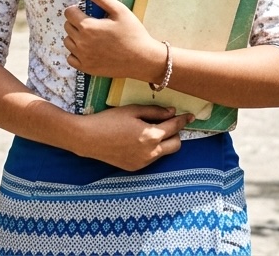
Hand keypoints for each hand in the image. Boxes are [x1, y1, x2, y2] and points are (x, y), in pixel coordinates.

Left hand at [63, 0, 163, 80]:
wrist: (142, 59)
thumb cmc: (133, 33)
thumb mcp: (119, 10)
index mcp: (88, 26)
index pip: (68, 13)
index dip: (76, 10)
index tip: (87, 12)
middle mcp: (81, 42)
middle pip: (67, 26)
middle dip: (76, 22)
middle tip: (92, 23)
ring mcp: (82, 57)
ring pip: (67, 42)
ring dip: (75, 37)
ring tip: (91, 36)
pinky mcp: (85, 68)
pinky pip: (70, 58)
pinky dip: (76, 53)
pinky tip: (88, 49)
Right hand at [78, 104, 194, 171]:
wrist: (88, 138)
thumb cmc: (109, 120)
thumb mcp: (133, 110)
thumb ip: (155, 111)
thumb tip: (172, 112)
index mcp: (151, 136)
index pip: (174, 127)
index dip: (183, 120)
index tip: (190, 116)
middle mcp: (150, 152)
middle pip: (176, 144)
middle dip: (176, 133)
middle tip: (169, 124)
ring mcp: (143, 162)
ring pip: (164, 153)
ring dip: (164, 142)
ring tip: (151, 131)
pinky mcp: (135, 168)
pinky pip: (151, 158)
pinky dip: (152, 150)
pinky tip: (139, 141)